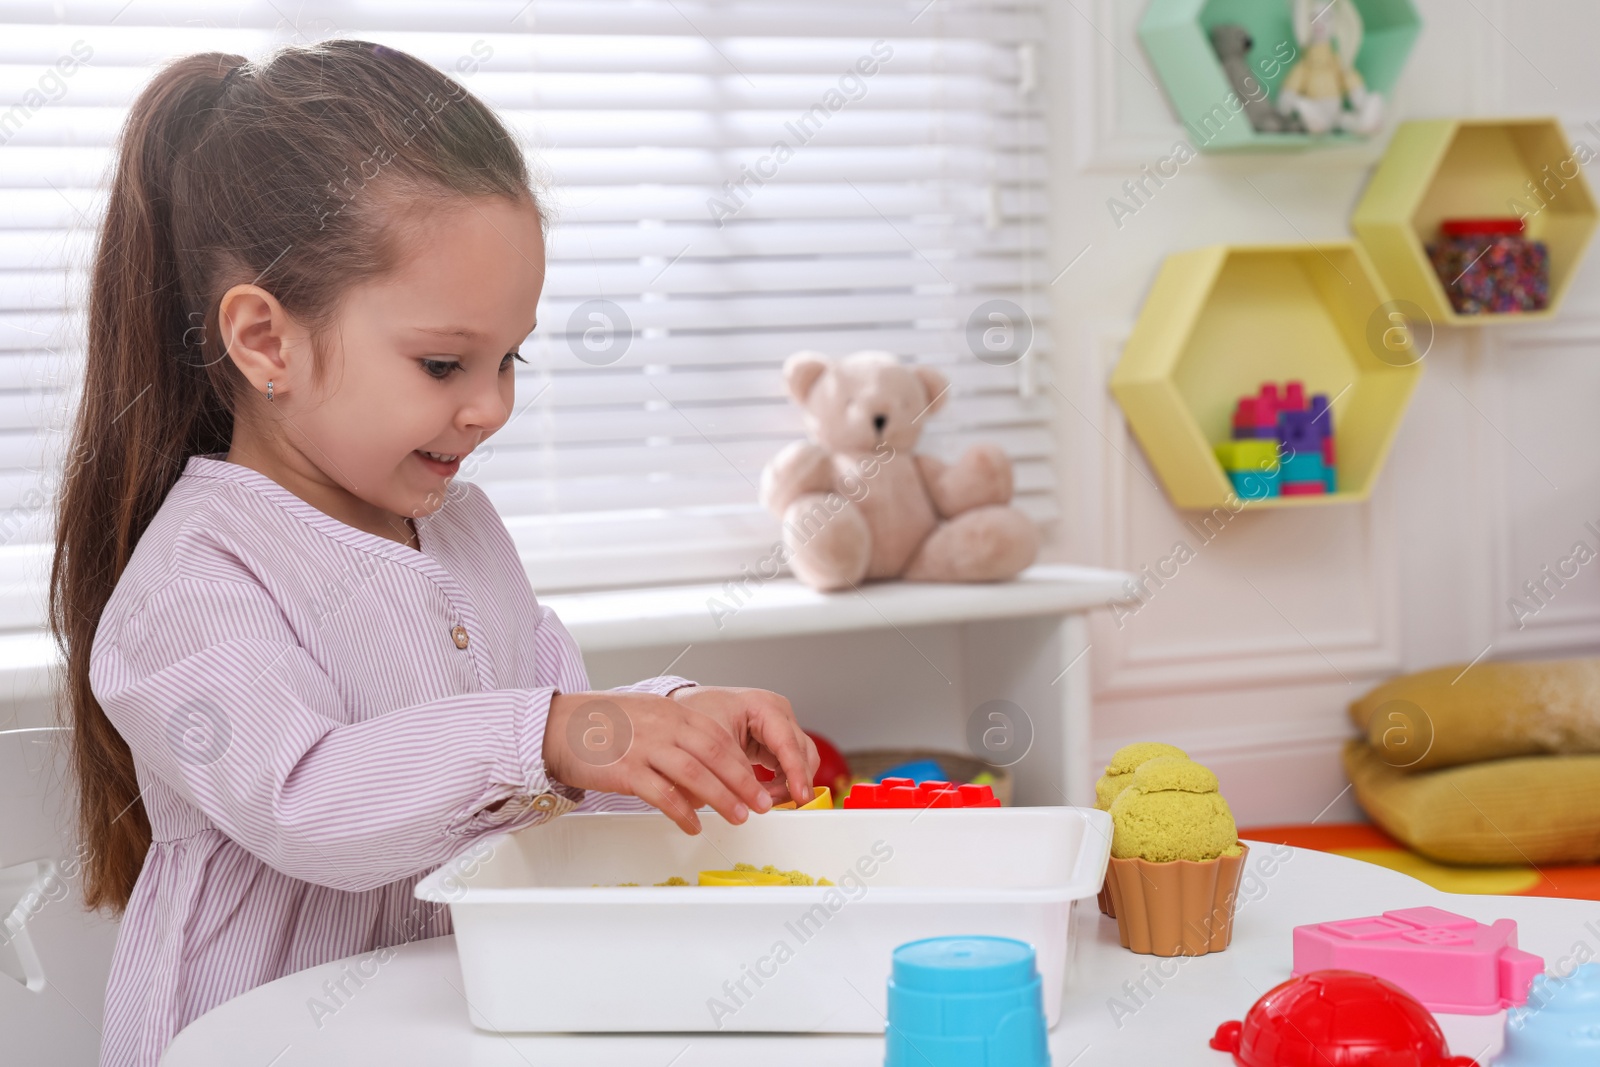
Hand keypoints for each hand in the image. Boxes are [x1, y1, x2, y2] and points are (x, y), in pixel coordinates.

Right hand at [541, 686, 816, 834]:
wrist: (559, 726)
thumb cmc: (603, 726)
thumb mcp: (649, 718)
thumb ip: (678, 737)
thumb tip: (707, 768)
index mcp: (673, 712)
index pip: (719, 738)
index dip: (742, 764)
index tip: (758, 785)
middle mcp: (664, 726)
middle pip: (715, 754)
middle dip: (742, 782)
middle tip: (760, 805)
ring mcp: (645, 747)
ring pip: (694, 775)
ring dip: (721, 798)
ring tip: (737, 818)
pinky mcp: (626, 770)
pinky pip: (662, 795)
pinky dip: (682, 812)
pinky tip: (693, 825)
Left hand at [668, 685, 817, 807]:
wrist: (691, 707)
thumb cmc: (700, 712)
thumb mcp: (711, 741)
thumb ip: (729, 771)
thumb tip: (739, 801)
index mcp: (764, 706)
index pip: (788, 743)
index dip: (797, 772)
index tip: (800, 795)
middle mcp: (778, 714)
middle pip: (802, 753)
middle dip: (793, 783)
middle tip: (774, 804)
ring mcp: (780, 727)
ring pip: (801, 761)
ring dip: (788, 785)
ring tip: (765, 801)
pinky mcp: (776, 742)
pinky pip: (788, 766)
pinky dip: (781, 783)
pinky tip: (765, 794)